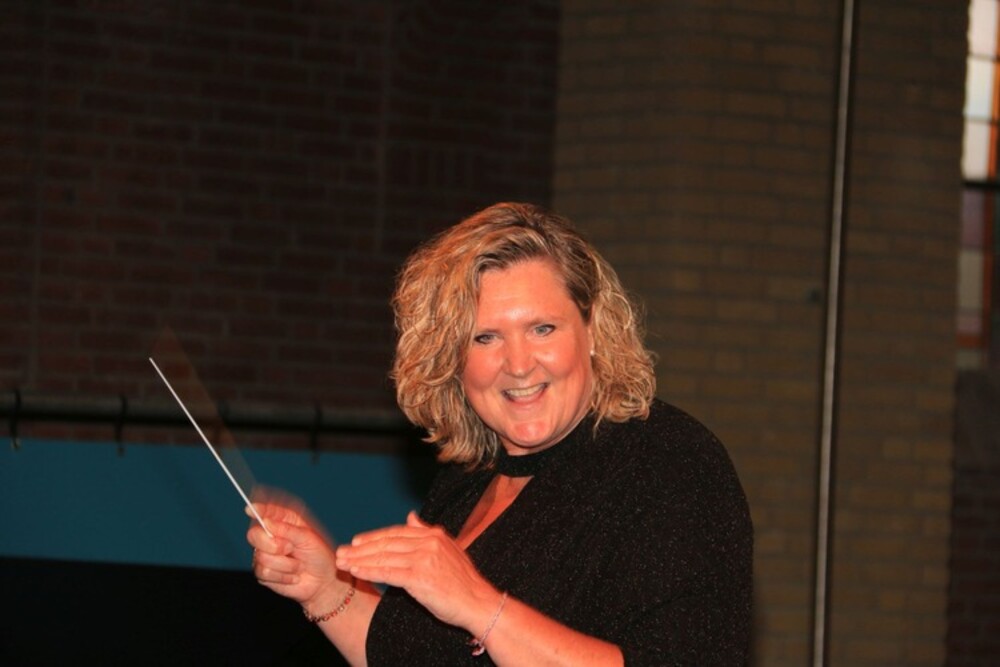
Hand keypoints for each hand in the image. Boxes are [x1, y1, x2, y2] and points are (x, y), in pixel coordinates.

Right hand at [246, 492, 348, 610]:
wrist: (323, 581)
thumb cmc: (319, 555)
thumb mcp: (307, 538)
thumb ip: (287, 530)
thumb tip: (266, 522)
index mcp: (284, 521)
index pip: (266, 511)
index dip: (257, 509)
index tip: (251, 509)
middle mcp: (271, 536)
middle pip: (254, 534)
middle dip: (273, 544)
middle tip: (290, 548)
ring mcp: (264, 554)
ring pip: (261, 556)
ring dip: (285, 564)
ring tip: (298, 565)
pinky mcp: (263, 573)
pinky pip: (265, 572)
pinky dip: (283, 576)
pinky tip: (293, 576)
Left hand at [335, 511, 498, 630]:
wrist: (477, 602)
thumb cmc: (463, 581)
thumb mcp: (448, 549)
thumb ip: (426, 532)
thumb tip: (410, 516)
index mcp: (434, 534)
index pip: (397, 532)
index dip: (374, 536)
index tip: (356, 541)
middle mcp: (428, 543)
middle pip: (387, 543)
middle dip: (361, 548)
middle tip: (341, 551)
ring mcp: (424, 559)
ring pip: (383, 557)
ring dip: (359, 559)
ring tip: (342, 562)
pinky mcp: (419, 577)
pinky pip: (387, 572)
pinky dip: (368, 571)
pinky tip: (355, 572)